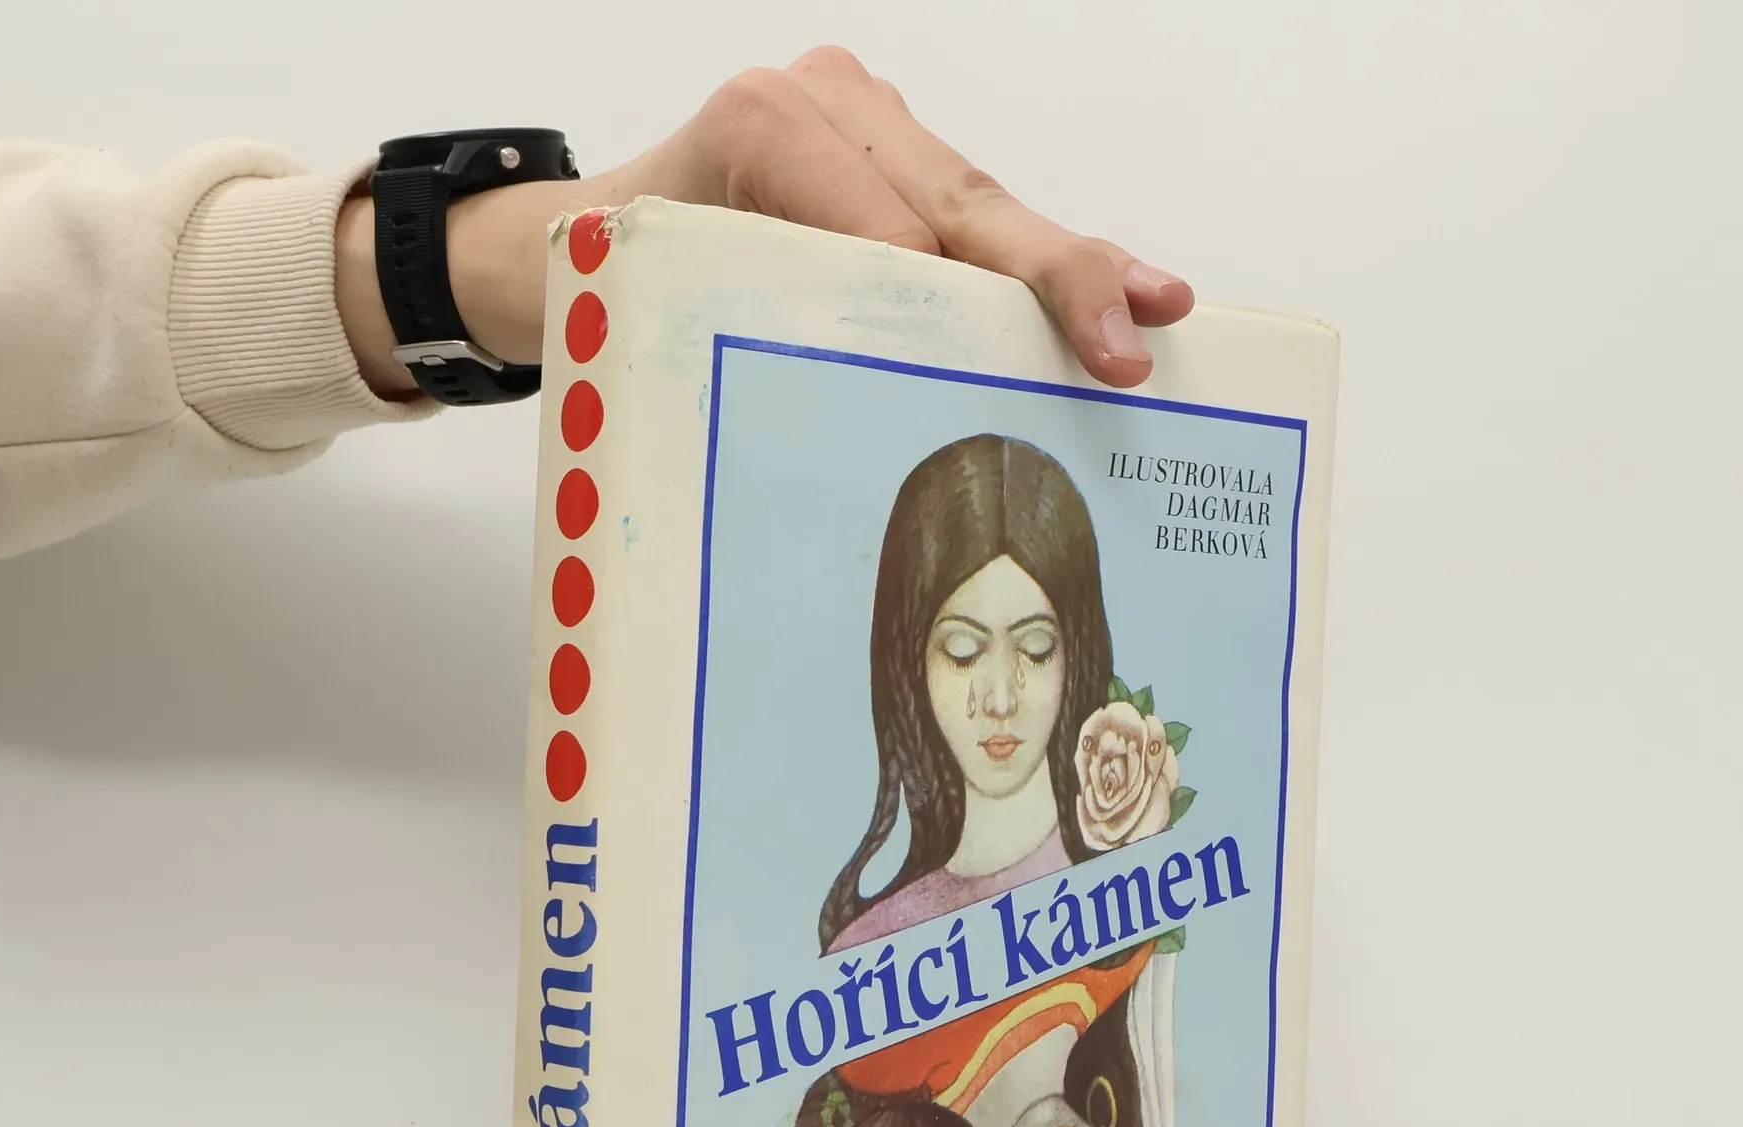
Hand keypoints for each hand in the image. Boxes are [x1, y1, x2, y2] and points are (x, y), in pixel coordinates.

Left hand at [337, 47, 1192, 399]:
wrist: (587, 242)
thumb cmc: (624, 289)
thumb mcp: (671, 313)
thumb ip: (773, 333)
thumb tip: (886, 407)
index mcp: (761, 128)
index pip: (888, 223)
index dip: (953, 291)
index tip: (1007, 350)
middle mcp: (828, 103)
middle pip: (962, 203)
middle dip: (1052, 276)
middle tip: (1124, 335)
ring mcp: (873, 123)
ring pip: (986, 210)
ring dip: (1072, 272)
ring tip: (1155, 310)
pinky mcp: (901, 156)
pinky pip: (982, 218)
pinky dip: (1049, 265)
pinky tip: (1132, 287)